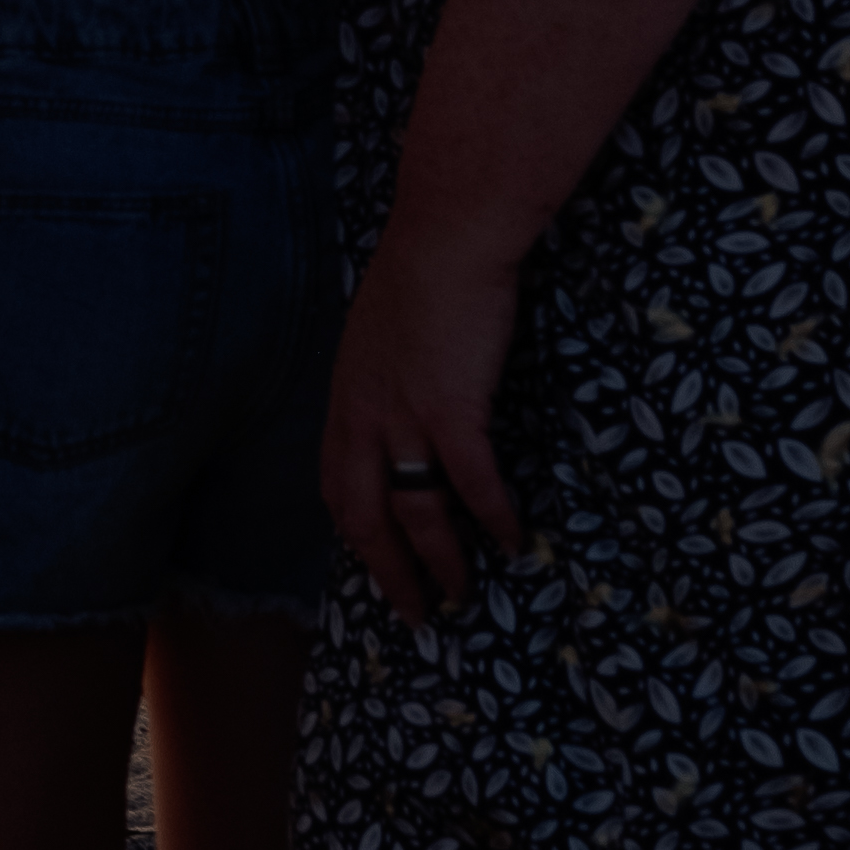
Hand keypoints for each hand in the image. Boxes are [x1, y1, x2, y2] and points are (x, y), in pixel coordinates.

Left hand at [321, 226, 529, 622]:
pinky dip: (491, 519)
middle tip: (414, 615)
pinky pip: (471, 484)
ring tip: (462, 594)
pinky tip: (511, 540)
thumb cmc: (421, 270)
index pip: (337, 488)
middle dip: (390, 575)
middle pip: (366, 520)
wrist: (446, 235)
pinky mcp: (452, 409)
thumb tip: (400, 401)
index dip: (357, 536)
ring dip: (441, 563)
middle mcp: (364, 418)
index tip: (375, 565)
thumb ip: (382, 376)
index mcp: (346, 400)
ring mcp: (405, 417)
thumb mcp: (378, 331)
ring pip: (416, 515)